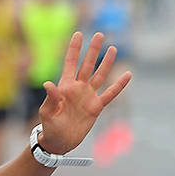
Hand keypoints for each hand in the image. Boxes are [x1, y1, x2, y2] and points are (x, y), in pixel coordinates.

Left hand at [37, 32, 132, 153]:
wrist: (59, 141)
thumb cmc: (49, 125)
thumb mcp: (47, 111)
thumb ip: (50, 97)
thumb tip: (48, 83)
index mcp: (64, 86)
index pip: (70, 63)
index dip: (74, 49)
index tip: (78, 34)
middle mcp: (78, 88)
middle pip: (87, 65)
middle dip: (93, 50)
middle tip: (100, 34)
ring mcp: (88, 96)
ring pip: (100, 75)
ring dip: (106, 63)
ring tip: (113, 48)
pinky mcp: (96, 107)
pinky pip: (110, 94)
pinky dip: (119, 85)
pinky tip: (127, 74)